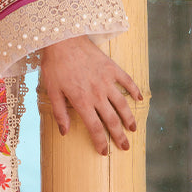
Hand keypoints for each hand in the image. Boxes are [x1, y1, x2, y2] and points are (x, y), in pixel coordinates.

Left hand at [39, 35, 142, 155]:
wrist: (63, 39)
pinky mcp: (111, 68)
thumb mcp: (52, 91)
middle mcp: (97, 94)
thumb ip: (60, 113)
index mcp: (82, 101)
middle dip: (119, 136)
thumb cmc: (54, 65)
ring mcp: (107, 80)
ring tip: (133, 129)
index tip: (104, 151)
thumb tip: (64, 132)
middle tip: (125, 146)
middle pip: (112, 120)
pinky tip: (139, 99)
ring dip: (129, 118)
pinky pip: (127, 81)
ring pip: (122, 104)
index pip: (94, 127)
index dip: (100, 141)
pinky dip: (134, 90)